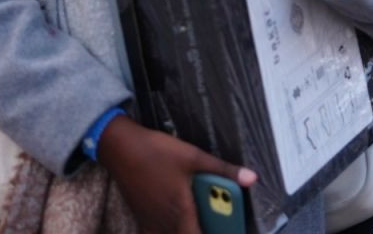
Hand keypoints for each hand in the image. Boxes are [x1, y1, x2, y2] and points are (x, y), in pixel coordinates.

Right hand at [98, 115, 255, 233]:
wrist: (120, 147)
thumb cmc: (157, 151)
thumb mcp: (193, 156)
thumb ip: (223, 170)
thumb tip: (252, 178)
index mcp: (181, 212)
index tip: (225, 231)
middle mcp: (165, 223)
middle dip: (200, 233)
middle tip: (214, 226)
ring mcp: (151, 222)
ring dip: (184, 232)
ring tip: (194, 224)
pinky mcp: (141, 217)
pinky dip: (165, 232)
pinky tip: (172, 226)